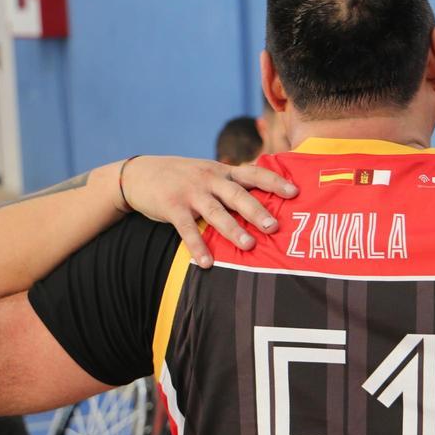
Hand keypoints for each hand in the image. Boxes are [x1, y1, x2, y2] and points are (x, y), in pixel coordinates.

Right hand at [120, 156, 299, 268]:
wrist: (139, 172)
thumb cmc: (184, 177)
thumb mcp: (209, 173)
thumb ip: (233, 185)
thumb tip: (267, 202)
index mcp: (223, 171)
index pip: (253, 174)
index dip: (274, 181)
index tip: (295, 192)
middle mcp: (209, 179)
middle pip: (237, 194)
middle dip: (256, 210)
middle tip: (274, 226)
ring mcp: (190, 192)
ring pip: (215, 212)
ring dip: (232, 230)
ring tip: (249, 245)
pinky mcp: (171, 206)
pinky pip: (186, 229)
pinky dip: (197, 246)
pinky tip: (207, 263)